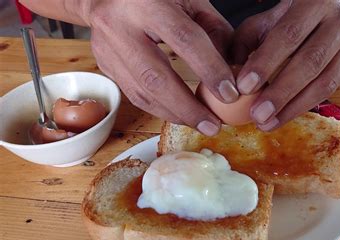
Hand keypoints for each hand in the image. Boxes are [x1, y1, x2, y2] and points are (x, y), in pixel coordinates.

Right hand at [83, 0, 237, 135]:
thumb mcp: (191, 1)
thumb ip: (215, 31)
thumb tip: (233, 70)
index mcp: (147, 3)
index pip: (184, 40)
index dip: (209, 69)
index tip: (230, 93)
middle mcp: (120, 25)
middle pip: (156, 78)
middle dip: (188, 107)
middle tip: (213, 125)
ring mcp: (107, 48)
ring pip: (142, 93)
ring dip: (175, 114)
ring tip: (201, 124)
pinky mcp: (104, 65)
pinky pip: (134, 95)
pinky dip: (160, 109)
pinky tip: (179, 114)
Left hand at [232, 0, 339, 130]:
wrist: (328, 18)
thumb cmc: (289, 20)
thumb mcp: (264, 23)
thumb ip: (245, 43)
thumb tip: (230, 76)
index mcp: (313, 2)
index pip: (289, 35)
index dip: (266, 63)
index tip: (244, 87)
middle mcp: (338, 21)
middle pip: (309, 62)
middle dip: (280, 92)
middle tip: (257, 114)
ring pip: (323, 82)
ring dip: (292, 107)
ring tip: (267, 123)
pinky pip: (329, 92)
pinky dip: (303, 107)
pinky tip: (283, 117)